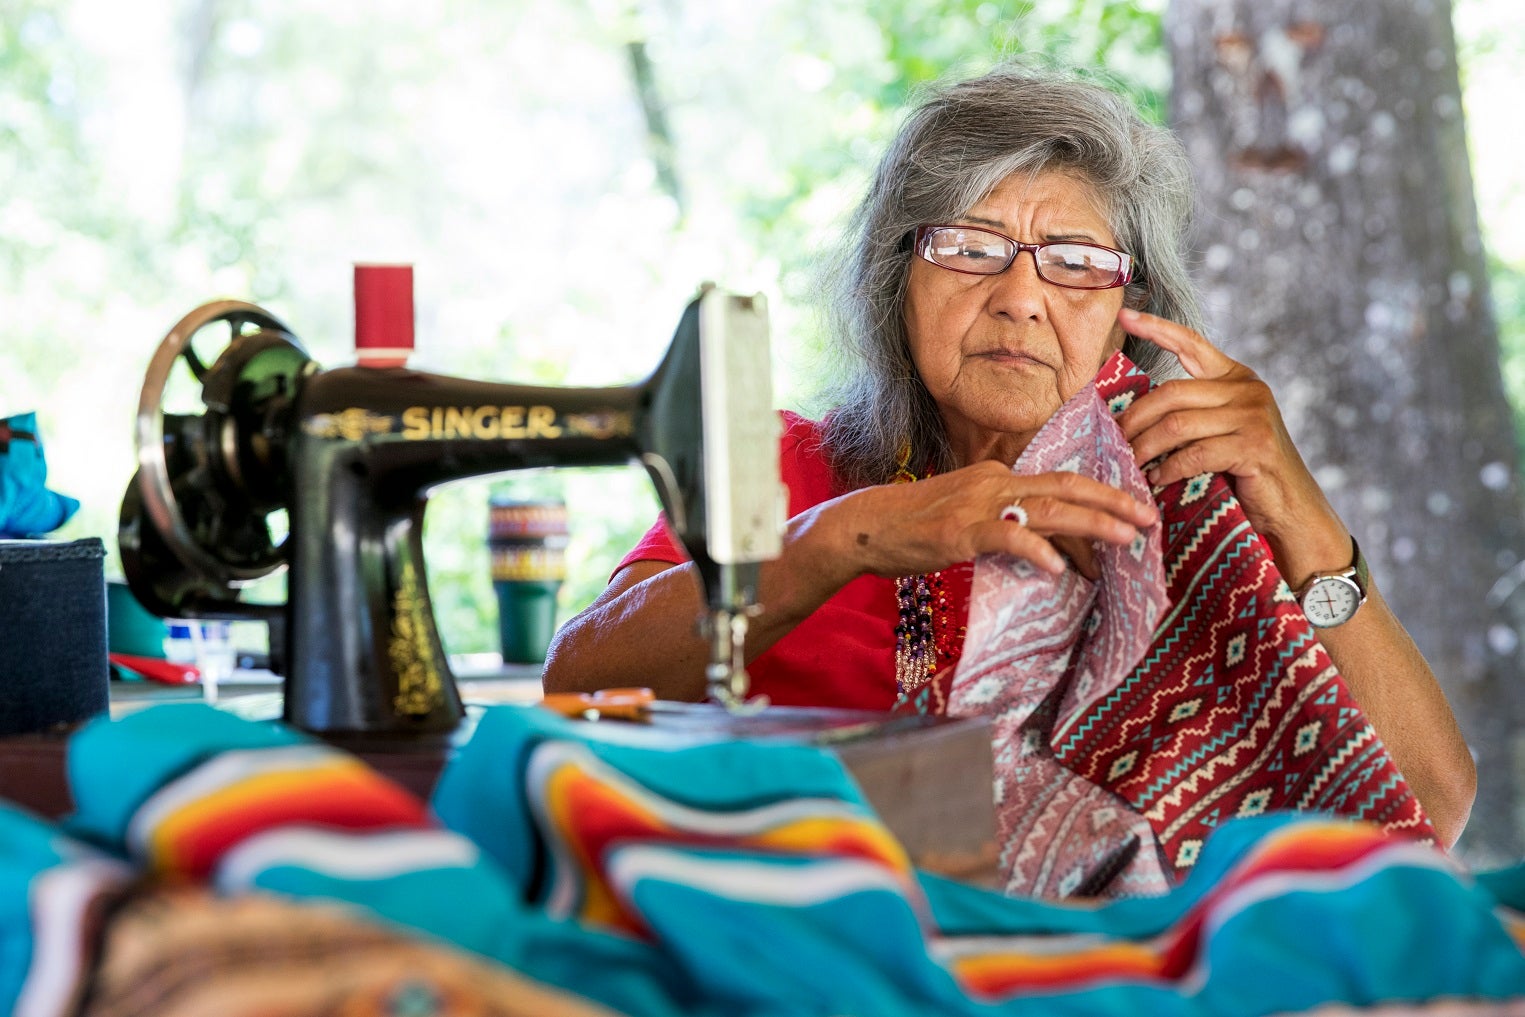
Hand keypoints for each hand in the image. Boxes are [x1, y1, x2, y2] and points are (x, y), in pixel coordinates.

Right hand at [831, 459, 1157, 581]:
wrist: (864, 525)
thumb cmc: (912, 526)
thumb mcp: (966, 515)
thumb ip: (1004, 523)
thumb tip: (1046, 548)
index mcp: (998, 476)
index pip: (1060, 483)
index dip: (1101, 495)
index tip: (1133, 509)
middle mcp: (995, 482)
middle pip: (1066, 487)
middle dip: (1114, 502)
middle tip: (1150, 519)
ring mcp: (978, 504)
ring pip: (1048, 509)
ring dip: (1092, 524)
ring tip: (1125, 539)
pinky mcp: (960, 531)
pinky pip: (1007, 538)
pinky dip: (1036, 551)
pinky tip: (1059, 569)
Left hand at [1113, 307, 1348, 579]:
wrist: (1291, 510)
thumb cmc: (1245, 474)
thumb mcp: (1217, 433)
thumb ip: (1190, 414)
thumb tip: (1128, 414)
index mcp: (1237, 378)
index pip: (1192, 342)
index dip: (1157, 328)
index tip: (1124, 314)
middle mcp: (1248, 389)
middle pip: (1171, 392)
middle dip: (1134, 418)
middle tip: (1112, 439)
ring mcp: (1254, 416)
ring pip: (1177, 424)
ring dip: (1145, 447)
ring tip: (1129, 463)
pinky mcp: (1254, 446)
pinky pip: (1194, 453)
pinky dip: (1168, 469)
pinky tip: (1156, 480)